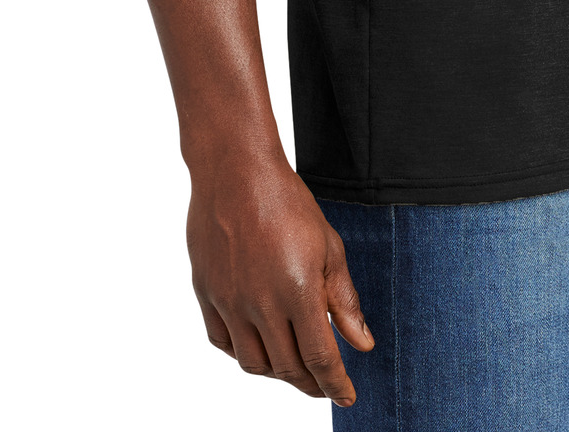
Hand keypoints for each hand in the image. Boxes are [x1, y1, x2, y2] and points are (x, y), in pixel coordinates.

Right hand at [187, 155, 373, 403]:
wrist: (236, 171)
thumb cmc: (288, 203)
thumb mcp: (329, 247)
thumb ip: (344, 301)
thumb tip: (362, 345)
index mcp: (298, 292)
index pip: (320, 359)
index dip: (335, 384)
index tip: (347, 396)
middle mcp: (260, 304)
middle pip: (287, 368)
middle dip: (310, 384)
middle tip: (324, 385)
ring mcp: (229, 302)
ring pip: (254, 363)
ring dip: (278, 374)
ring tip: (294, 367)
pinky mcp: (206, 294)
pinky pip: (224, 343)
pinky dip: (243, 354)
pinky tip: (259, 346)